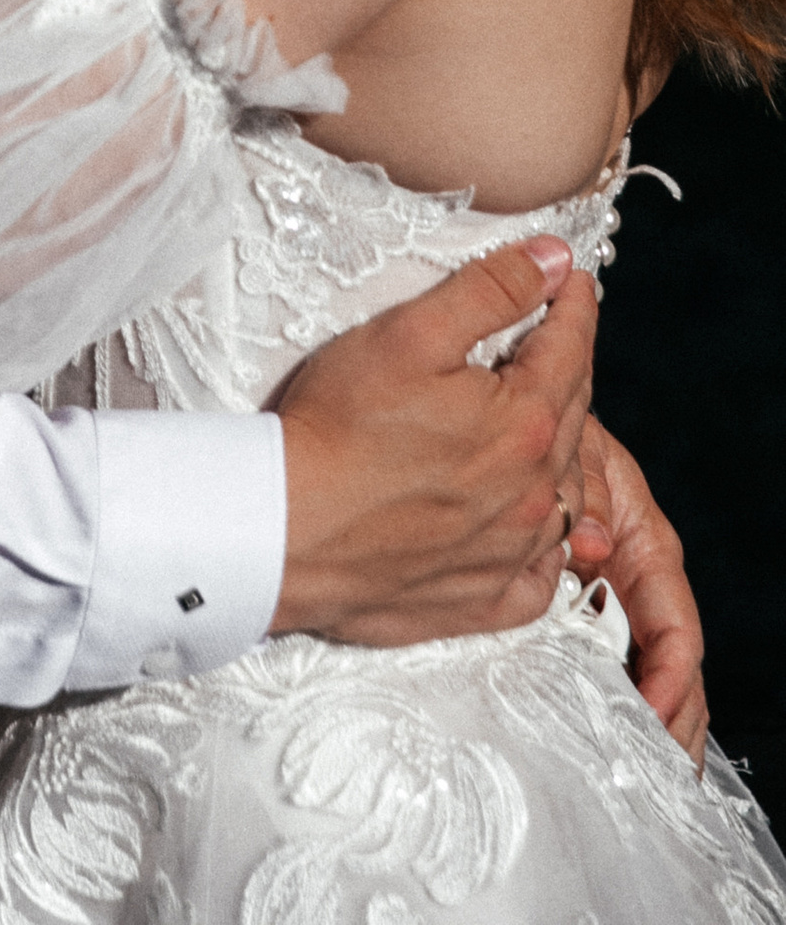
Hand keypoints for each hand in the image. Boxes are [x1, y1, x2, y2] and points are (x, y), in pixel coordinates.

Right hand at [271, 239, 593, 643]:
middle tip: (552, 338)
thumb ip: (490, 290)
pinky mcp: (483, 601)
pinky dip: (546, 548)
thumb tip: (554, 261)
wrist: (286, 529)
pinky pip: (542, 576)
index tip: (573, 280)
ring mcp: (513, 553)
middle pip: (573, 415)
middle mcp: (534, 494)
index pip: (570, 348)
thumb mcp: (410, 334)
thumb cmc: (338, 427)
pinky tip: (527, 527)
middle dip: (566, 368)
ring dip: (561, 452)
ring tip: (537, 424)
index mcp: (525, 423)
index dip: (573, 305)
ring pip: (565, 494)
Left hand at [574, 415, 708, 763]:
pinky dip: (617, 705)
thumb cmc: (550, 425)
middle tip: (660, 776)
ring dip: (654, 726)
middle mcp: (635, 577)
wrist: (518, 413)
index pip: (675, 623)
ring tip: (649, 779)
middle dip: (674, 724)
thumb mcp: (575, 445)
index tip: (655, 714)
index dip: (670, 675)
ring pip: (647, 672)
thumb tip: (591, 544)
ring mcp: (611, 596)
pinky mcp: (580, 605)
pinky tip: (610, 743)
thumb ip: (583, 486)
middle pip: (672, 665)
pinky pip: (607, 662)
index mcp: (643, 541)